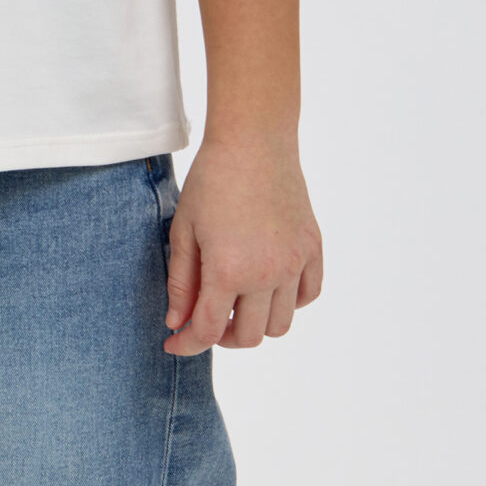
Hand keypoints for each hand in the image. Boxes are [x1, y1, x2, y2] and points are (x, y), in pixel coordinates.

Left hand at [162, 136, 322, 354]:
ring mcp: (295, 263)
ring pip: (280, 324)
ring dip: (255, 323)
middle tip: (204, 320)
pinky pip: (307, 296)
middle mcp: (267, 274)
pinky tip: (268, 285)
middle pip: (248, 337)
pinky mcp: (313, 249)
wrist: (254, 141)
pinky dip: (288, 302)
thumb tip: (177, 323)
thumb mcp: (184, 230)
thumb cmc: (212, 180)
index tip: (173, 342)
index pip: (208, 330)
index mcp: (229, 269)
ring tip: (236, 301)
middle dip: (220, 337)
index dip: (187, 343)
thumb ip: (181, 282)